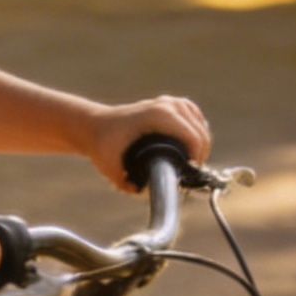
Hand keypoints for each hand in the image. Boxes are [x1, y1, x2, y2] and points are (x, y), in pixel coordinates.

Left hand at [87, 97, 210, 189]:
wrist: (94, 125)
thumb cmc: (102, 145)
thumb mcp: (110, 166)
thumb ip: (126, 184)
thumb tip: (146, 193)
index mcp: (158, 116)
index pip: (193, 137)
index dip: (196, 158)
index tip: (189, 175)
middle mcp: (167, 105)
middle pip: (199, 131)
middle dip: (200, 153)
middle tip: (191, 174)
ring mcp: (170, 102)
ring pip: (199, 124)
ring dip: (201, 143)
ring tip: (194, 162)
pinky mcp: (170, 103)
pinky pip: (194, 117)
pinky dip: (197, 131)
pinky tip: (194, 145)